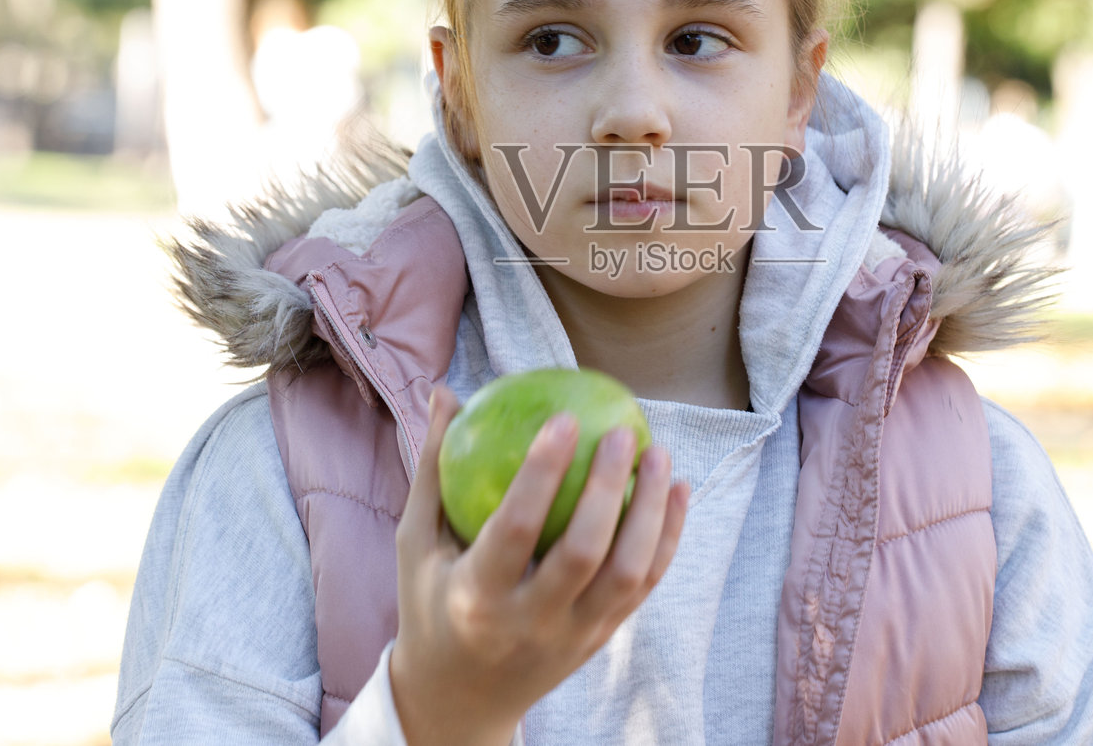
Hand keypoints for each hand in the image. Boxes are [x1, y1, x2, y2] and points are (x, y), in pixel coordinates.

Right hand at [388, 385, 687, 745]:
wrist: (458, 699)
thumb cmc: (431, 602)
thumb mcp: (416, 544)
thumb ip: (433, 469)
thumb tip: (445, 392)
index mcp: (477, 597)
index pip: (517, 530)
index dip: (542, 473)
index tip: (563, 419)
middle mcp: (530, 622)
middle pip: (584, 553)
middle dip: (608, 488)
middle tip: (621, 432)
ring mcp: (573, 636)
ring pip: (628, 573)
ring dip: (652, 511)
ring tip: (659, 454)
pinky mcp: (601, 639)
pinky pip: (644, 586)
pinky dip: (667, 537)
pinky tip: (677, 490)